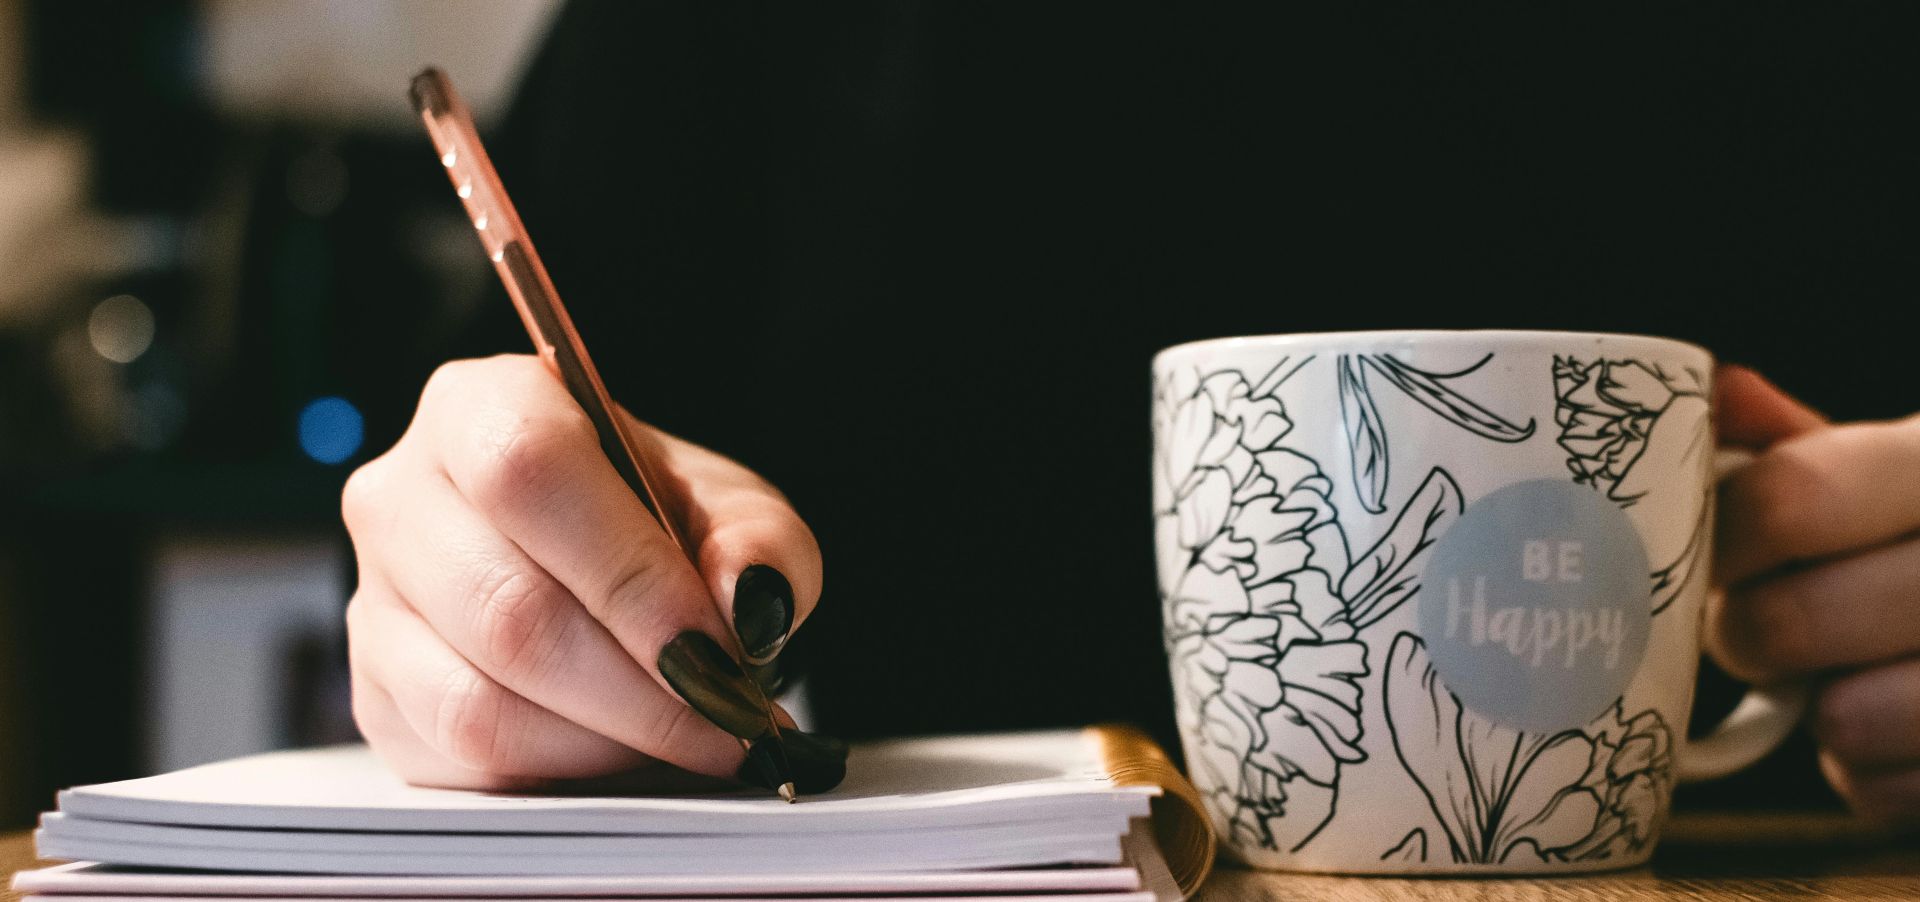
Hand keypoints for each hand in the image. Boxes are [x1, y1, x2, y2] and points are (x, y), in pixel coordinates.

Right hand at [341, 354, 837, 790]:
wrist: (600, 564)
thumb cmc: (659, 522)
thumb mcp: (733, 510)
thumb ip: (759, 544)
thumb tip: (747, 603)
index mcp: (480, 408)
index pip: (529, 476)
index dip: (628, 576)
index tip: (718, 651)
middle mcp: (399, 497)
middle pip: (507, 610)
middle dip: (642, 689)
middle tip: (730, 721)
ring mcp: (372, 603)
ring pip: (477, 703)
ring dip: (606, 741)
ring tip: (690, 738)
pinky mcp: (373, 697)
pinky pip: (461, 761)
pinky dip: (561, 772)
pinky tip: (624, 752)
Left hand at [1706, 364, 1919, 823]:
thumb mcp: (1897, 469)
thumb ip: (1805, 444)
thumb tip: (1712, 393)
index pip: (1788, 500)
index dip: (1721, 541)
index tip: (1706, 557)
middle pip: (1787, 623)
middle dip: (1746, 633)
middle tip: (1755, 626)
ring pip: (1843, 720)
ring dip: (1815, 708)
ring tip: (1835, 674)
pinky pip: (1880, 791)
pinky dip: (1866, 771)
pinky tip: (1892, 729)